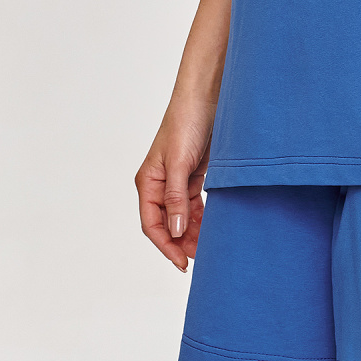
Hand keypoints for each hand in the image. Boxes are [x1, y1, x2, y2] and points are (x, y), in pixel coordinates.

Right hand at [135, 103, 215, 271]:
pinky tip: (211, 227)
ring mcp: (177, 181)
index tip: (182, 262)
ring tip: (207, 247)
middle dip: (180, 242)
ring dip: (192, 232)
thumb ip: (175, 198)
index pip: (152, 224)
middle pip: (167, 224)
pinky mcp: (194, 176)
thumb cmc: (186, 122)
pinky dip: (201, 217)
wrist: (206, 98)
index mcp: (148, 182)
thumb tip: (173, 231)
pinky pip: (194, 204)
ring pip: (181, 217)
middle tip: (199, 258)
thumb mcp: (179, 163)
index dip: (165, 246)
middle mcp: (160, 184)